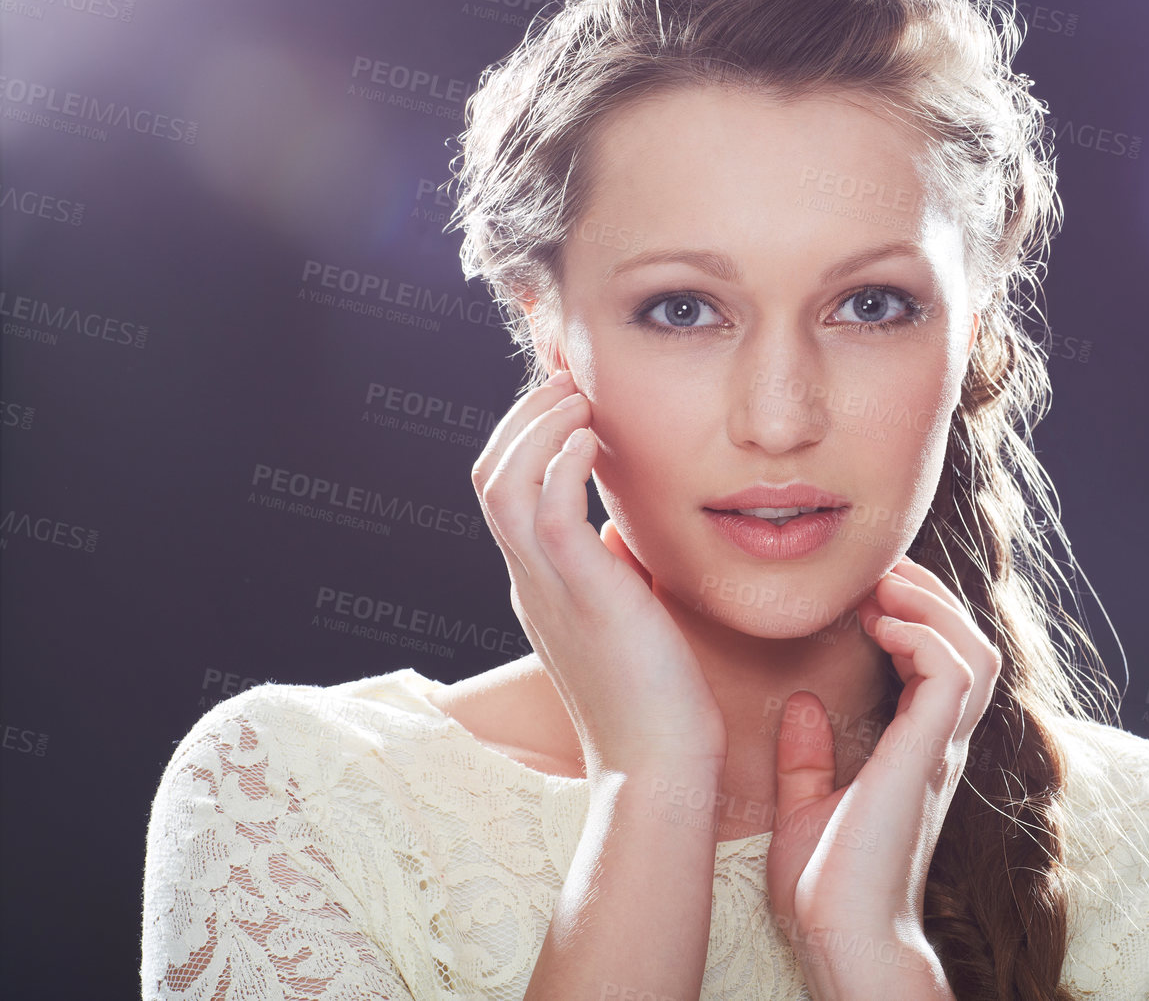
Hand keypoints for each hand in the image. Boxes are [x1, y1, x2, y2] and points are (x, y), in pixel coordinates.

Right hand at [472, 371, 725, 774]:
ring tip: (579, 396)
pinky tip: (593, 439)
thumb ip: (611, 572)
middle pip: (489, 474)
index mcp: (540, 586)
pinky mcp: (580, 596)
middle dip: (523, 415)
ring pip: (502, 483)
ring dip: (537, 426)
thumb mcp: (626, 618)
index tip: (571, 397)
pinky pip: (545, 509)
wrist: (660, 769)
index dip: (529, 435)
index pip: (508, 490)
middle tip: (567, 378)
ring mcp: (547, 589)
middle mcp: (529, 582)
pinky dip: (560, 461)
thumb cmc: (659, 702)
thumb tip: (616, 532)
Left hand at [764, 556, 1000, 998]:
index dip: (912, 615)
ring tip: (883, 590)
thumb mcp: (804, 808)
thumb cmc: (826, 890)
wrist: (842, 940)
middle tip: (878, 572)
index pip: (940, 662)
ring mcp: (940, 750)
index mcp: (916, 752)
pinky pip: (951, 674)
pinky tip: (880, 629)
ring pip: (976, 650)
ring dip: (932, 607)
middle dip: (931, 596)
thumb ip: (807, 759)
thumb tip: (802, 705)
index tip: (862, 593)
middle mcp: (939, 746)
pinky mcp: (928, 756)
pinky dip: (923, 638)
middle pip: (971, 645)